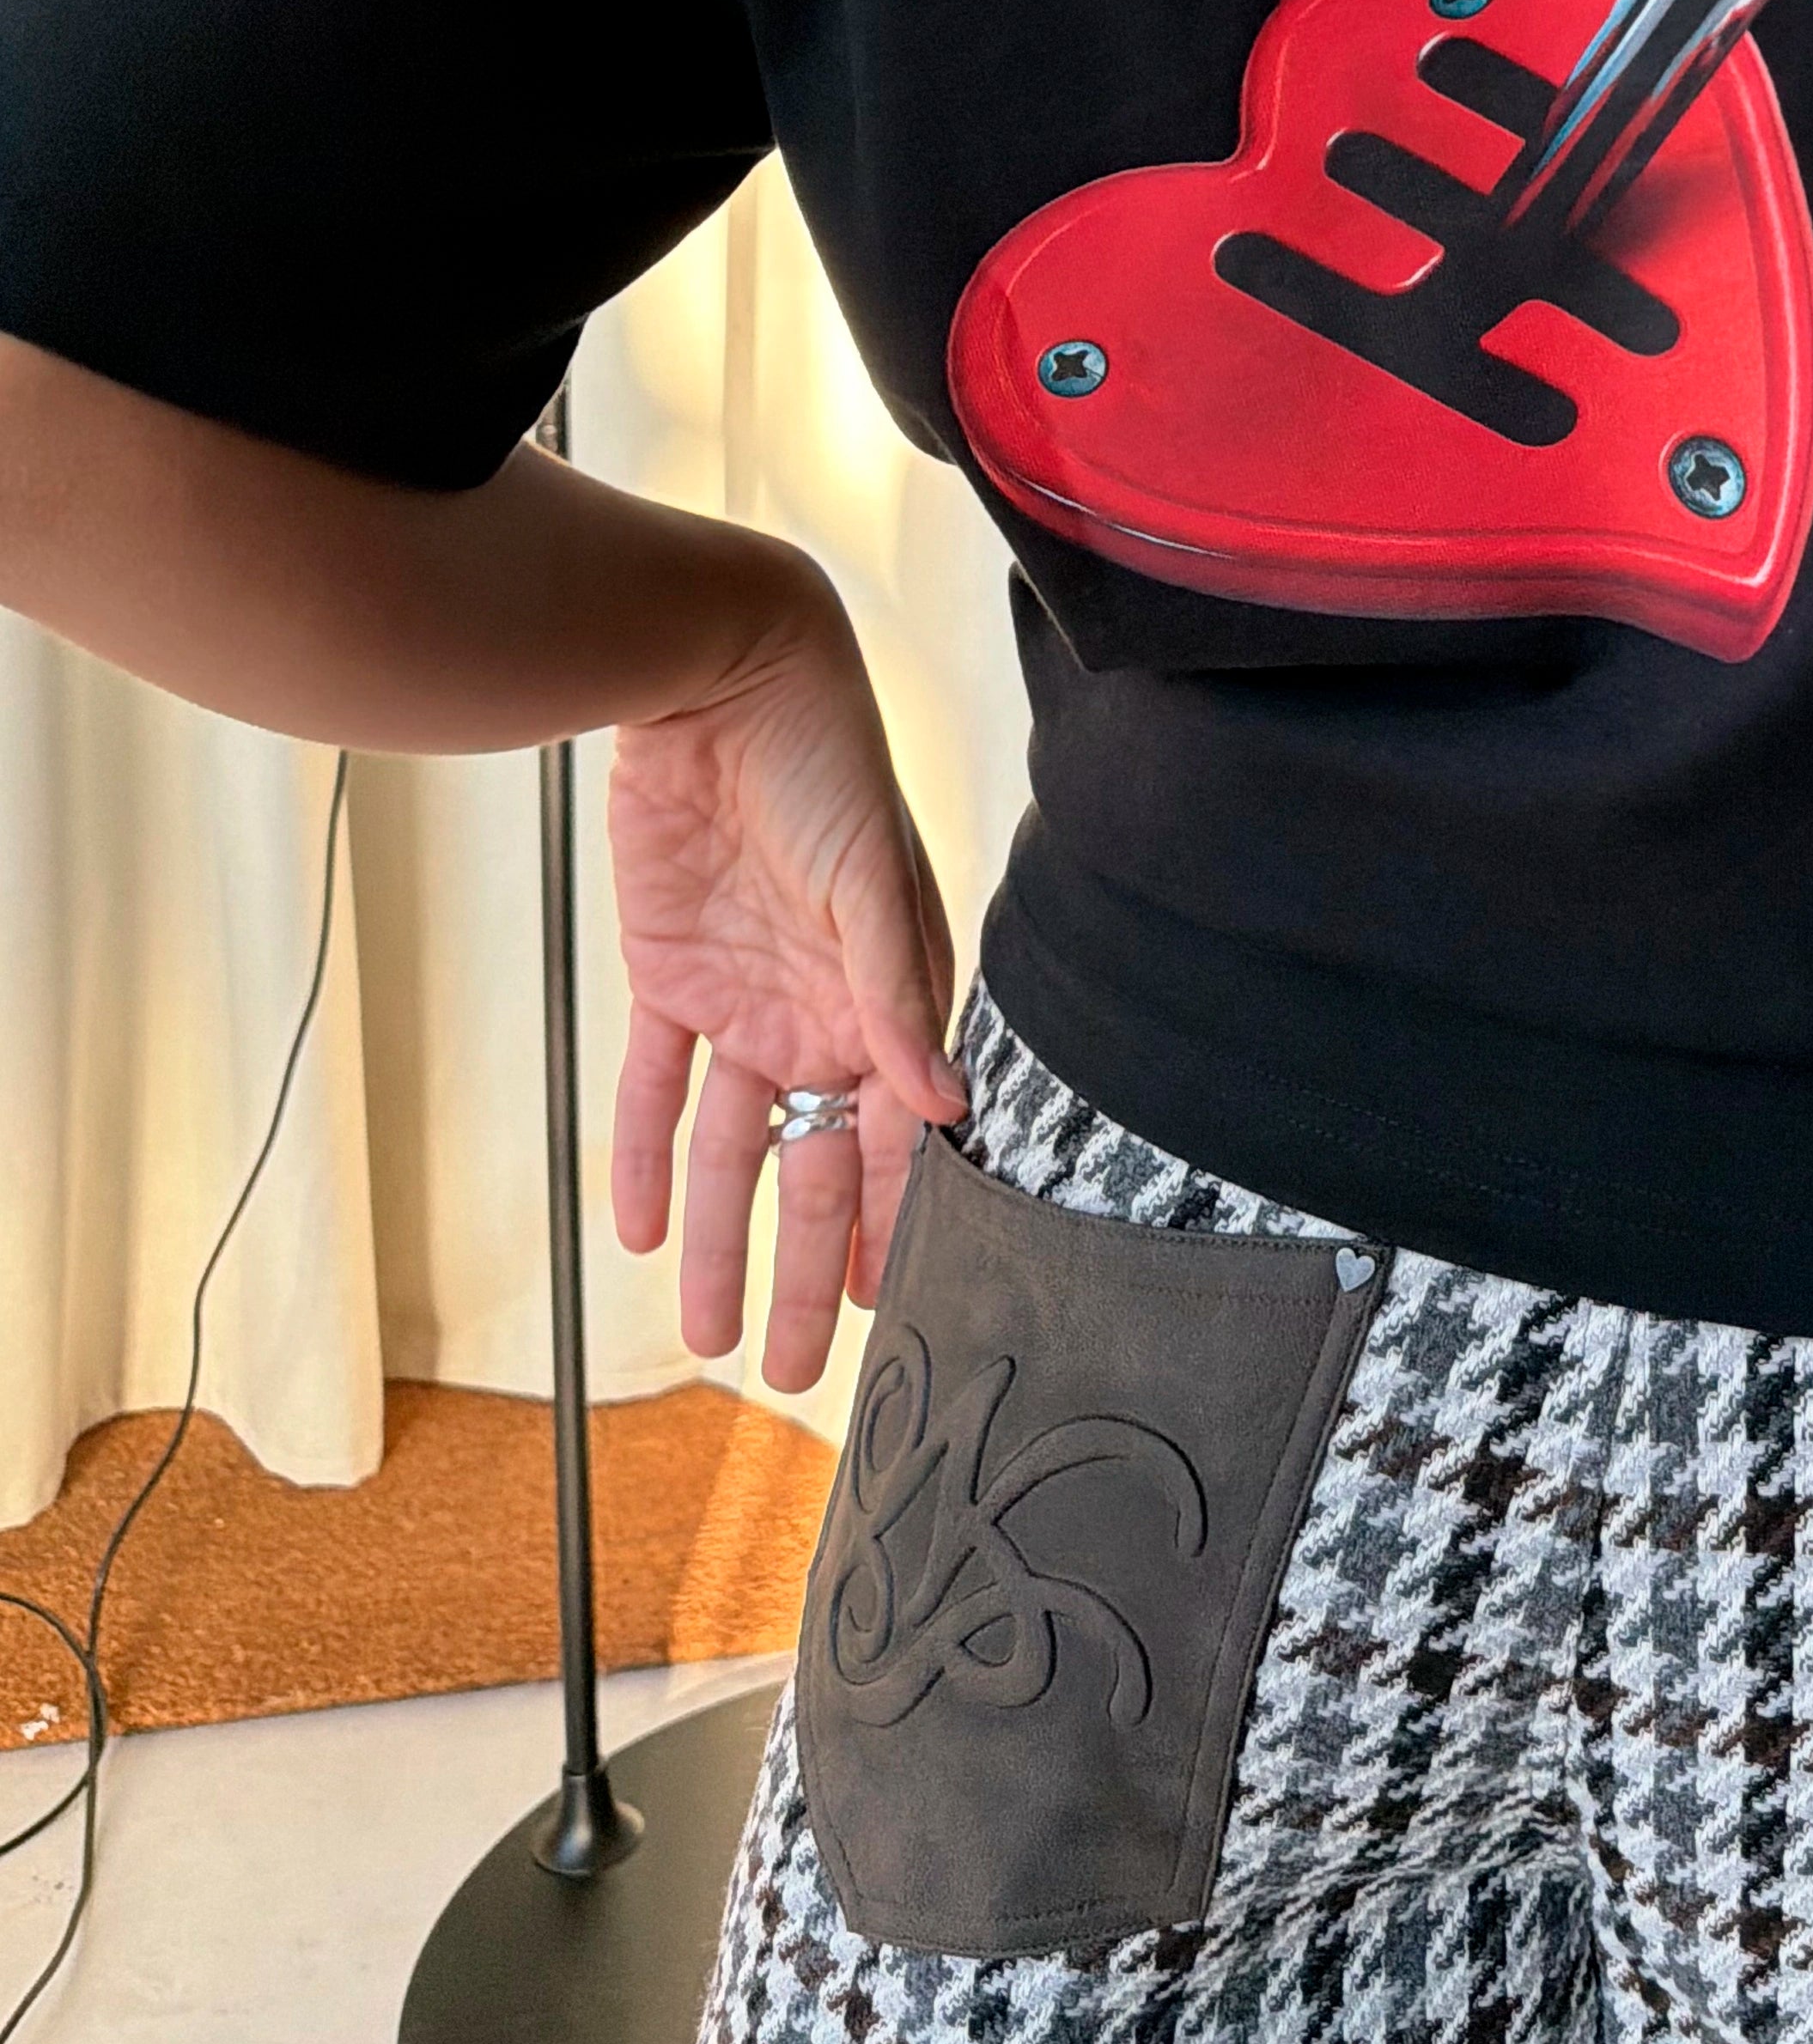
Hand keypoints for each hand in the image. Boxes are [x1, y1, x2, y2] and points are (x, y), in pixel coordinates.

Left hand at [604, 549, 968, 1391]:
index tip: (898, 1316)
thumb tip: (944, 1106)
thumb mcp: (867, 880)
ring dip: (720, 1239)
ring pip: (729, 1148)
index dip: (902, 1224)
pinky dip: (641, 1157)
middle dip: (809, 1268)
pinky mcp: (670, 975)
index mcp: (887, 995)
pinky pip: (652, 1087)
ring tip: (707, 1335)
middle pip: (815, 1167)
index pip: (899, 1137)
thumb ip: (893, 996)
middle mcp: (822, 1010)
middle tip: (795, 1367)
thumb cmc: (823, 760)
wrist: (721, 675)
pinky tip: (638, 1229)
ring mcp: (744, 997)